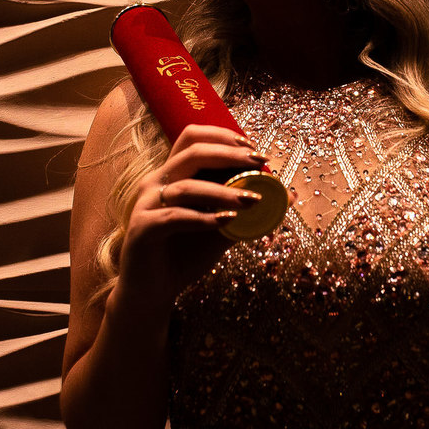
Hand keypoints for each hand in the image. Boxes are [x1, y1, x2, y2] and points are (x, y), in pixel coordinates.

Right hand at [116, 124, 268, 309]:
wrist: (151, 292)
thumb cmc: (184, 256)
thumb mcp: (221, 229)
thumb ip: (246, 211)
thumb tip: (286, 197)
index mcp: (171, 175)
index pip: (193, 138)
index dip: (223, 136)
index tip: (253, 148)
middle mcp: (156, 183)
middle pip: (191, 152)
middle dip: (228, 154)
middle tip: (257, 162)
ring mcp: (146, 204)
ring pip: (186, 187)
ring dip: (223, 191)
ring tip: (252, 199)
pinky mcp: (142, 228)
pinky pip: (174, 218)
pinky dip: (203, 218)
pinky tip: (226, 222)